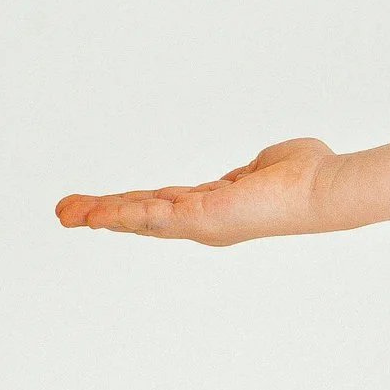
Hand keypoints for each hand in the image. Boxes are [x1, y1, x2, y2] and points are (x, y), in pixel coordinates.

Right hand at [56, 138, 337, 245]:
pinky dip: (124, 214)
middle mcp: (205, 220)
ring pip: (141, 218)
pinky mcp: (205, 216)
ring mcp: (203, 222)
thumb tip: (249, 170)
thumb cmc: (307, 174)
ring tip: (68, 214)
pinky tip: (98, 214)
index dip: (129, 205)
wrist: (323, 188)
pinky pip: (155, 215)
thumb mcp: (265, 166)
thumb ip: (248, 171)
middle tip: (65, 213)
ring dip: (103, 215)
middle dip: (103, 213)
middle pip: (142, 216)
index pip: (162, 205)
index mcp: (215, 207)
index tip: (100, 205)